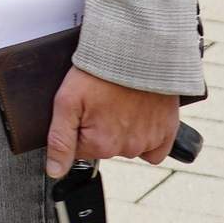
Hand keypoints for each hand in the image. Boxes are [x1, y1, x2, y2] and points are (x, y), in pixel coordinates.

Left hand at [43, 66, 179, 174]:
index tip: (84, 106)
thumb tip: (55, 172)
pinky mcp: (168, 132)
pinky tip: (141, 116)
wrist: (136, 51)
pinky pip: (155, 149)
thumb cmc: (99, 72)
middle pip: (106, 146)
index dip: (79, 125)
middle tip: (103, 100)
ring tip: (122, 102)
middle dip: (100, 127)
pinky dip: (148, 136)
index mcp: (101, 145)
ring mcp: (149, 141)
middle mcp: (127, 149)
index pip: (81, 148)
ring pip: (129, 145)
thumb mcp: (67, 101)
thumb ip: (60, 140)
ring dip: (123, 129)